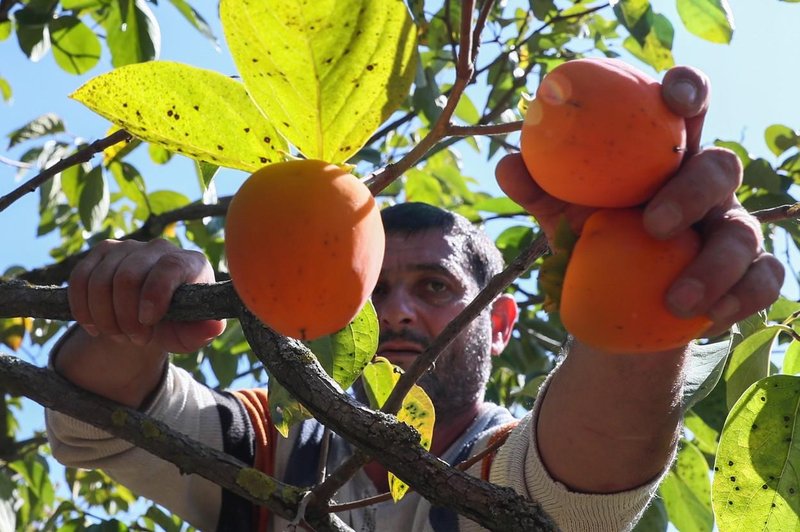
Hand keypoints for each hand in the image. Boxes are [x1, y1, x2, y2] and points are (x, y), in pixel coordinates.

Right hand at [68, 239, 224, 352]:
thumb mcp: (194, 332)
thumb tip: (214, 327)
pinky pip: (80, 278)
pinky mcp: (102, 252)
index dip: (154, 293)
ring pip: (100, 279)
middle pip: (128, 276)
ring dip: (105, 317)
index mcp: (190, 263)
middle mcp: (159, 248)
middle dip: (126, 316)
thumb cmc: (179, 323)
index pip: (170, 267)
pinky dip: (83, 308)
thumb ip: (205, 331)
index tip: (148, 321)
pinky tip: (95, 327)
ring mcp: (128, 247)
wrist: (153, 316)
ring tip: (119, 335)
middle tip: (136, 340)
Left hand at [496, 65, 783, 336]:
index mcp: (663, 159)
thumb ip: (540, 189)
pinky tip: (709, 319)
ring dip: (715, 266)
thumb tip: (508, 163)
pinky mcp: (747, 273)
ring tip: (677, 301)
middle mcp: (704, 187)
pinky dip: (742, 298)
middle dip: (692, 190)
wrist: (613, 313)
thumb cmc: (590, 246)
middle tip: (653, 225)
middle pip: (720, 166)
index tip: (672, 97)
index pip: (686, 110)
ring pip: (745, 232)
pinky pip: (763, 279)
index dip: (689, 90)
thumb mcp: (561, 218)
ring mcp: (730, 228)